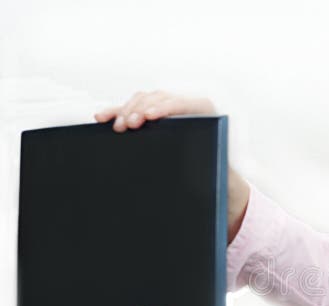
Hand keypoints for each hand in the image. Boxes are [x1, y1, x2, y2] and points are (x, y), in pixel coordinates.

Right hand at [94, 91, 250, 243]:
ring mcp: (169, 109)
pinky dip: (118, 112)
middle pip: (160, 98)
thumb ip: (215, 172)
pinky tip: (103, 118)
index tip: (150, 115)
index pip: (186, 103)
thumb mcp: (218, 172)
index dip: (167, 106)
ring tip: (119, 126)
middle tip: (130, 124)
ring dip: (127, 110)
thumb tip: (213, 177)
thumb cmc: (219, 173)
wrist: (218, 174)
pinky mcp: (154, 115)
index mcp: (208, 115)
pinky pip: (134, 108)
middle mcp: (188, 107)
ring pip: (144, 100)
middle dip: (142, 108)